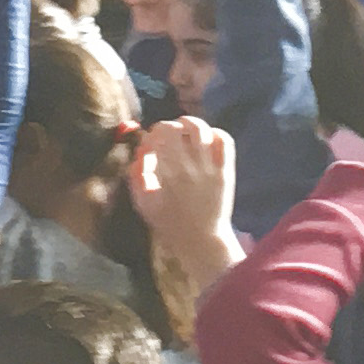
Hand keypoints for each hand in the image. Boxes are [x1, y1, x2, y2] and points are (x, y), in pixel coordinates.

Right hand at [133, 120, 242, 300]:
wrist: (201, 240)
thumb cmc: (169, 223)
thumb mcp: (144, 203)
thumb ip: (137, 175)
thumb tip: (142, 152)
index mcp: (168, 173)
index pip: (160, 135)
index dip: (152, 133)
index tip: (150, 142)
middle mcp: (190, 166)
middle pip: (178, 128)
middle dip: (167, 126)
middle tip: (165, 136)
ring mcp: (211, 167)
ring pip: (202, 130)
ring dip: (190, 123)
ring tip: (184, 130)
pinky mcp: (226, 171)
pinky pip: (225, 141)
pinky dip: (215, 133)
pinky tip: (206, 139)